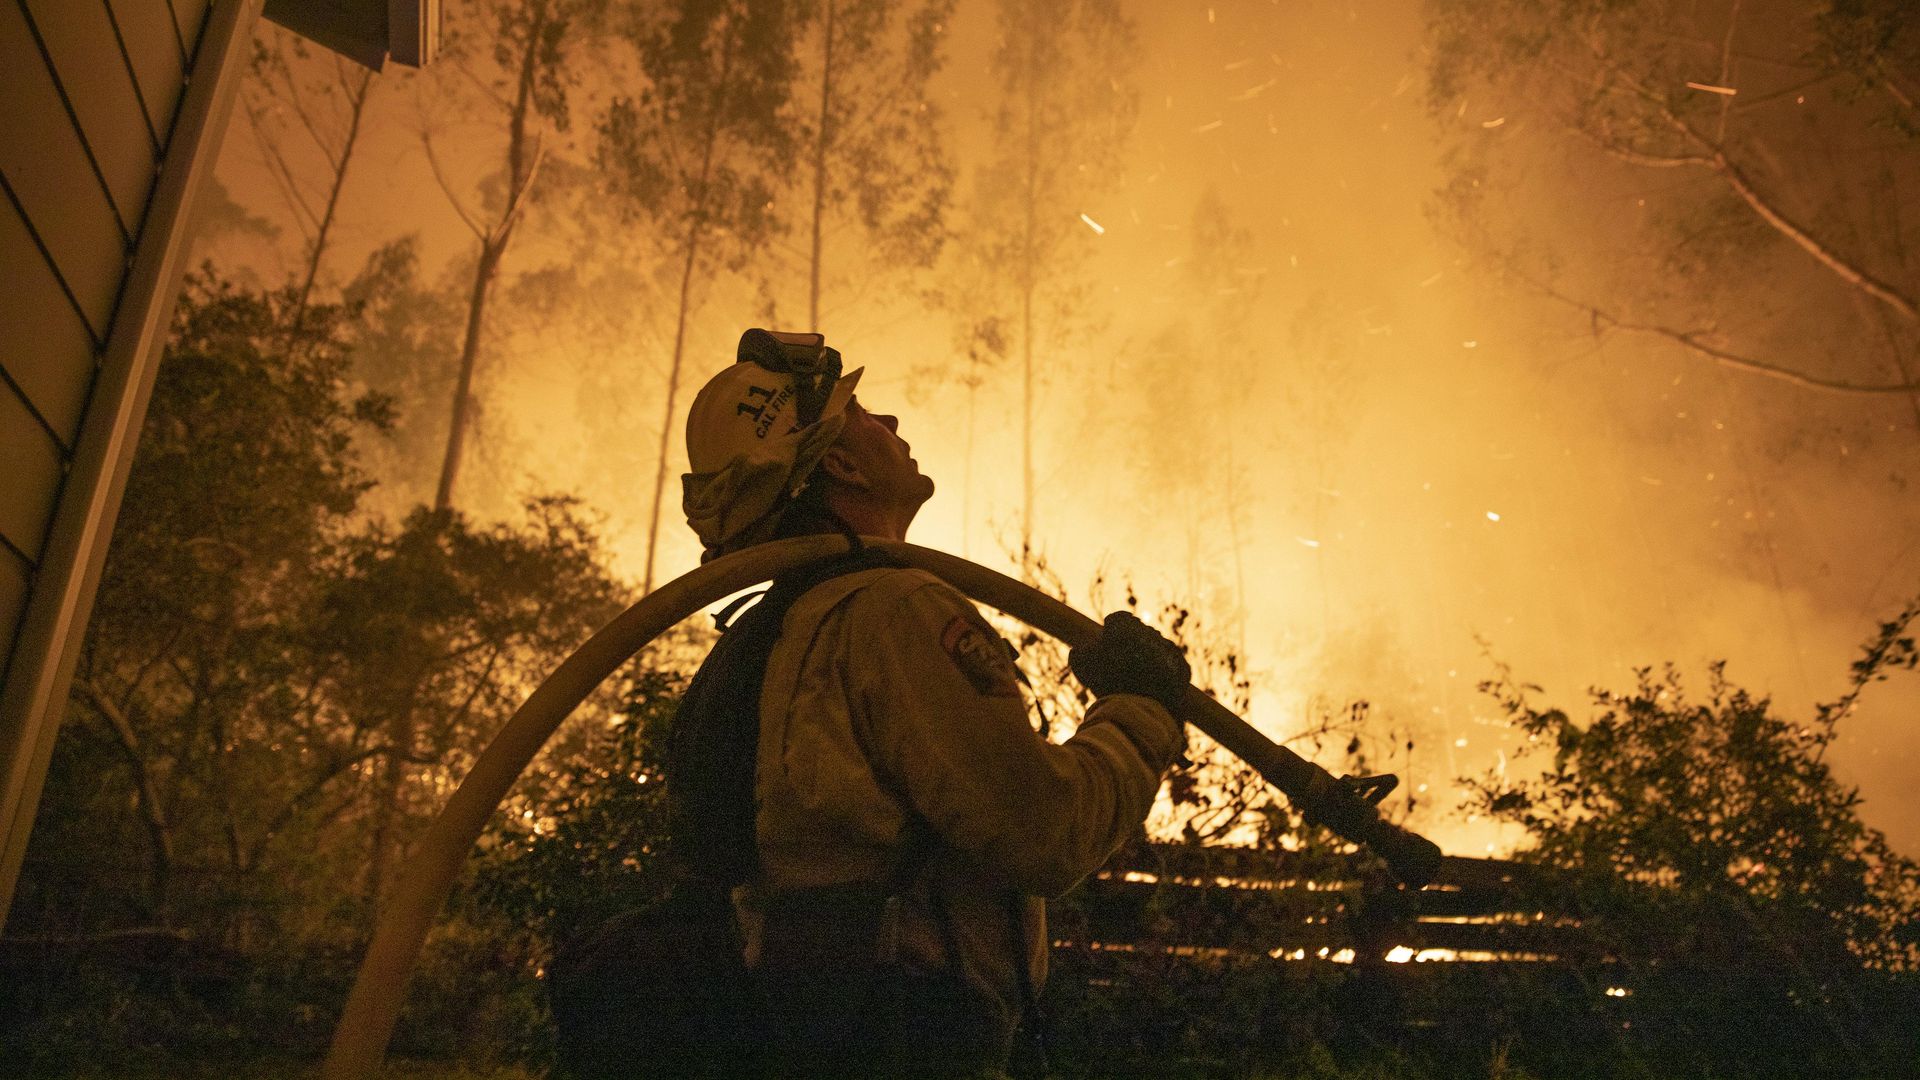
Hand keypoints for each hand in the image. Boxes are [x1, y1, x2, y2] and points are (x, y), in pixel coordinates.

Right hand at [1069, 612, 1190, 712]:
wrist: (1142, 709)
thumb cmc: (1108, 682)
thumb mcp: (1082, 666)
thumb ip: (1078, 652)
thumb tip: (1079, 650)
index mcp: (1126, 624)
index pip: (1117, 620)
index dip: (1110, 632)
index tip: (1106, 645)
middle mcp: (1151, 631)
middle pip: (1138, 633)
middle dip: (1130, 643)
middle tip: (1121, 662)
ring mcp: (1169, 649)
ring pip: (1156, 648)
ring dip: (1148, 657)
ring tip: (1137, 677)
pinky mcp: (1183, 668)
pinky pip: (1171, 664)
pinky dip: (1164, 671)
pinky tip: (1153, 684)